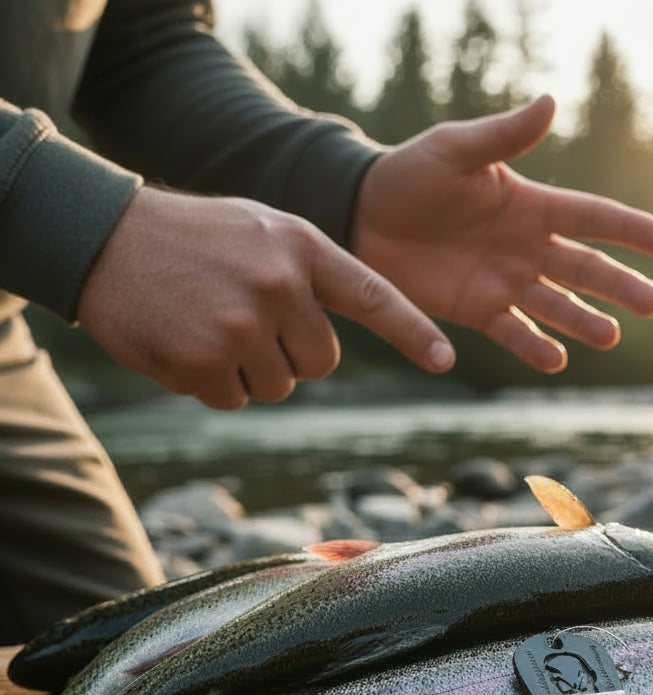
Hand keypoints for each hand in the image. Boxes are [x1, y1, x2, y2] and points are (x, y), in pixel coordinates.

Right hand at [77, 187, 454, 408]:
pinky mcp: (202, 360)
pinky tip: (185, 341)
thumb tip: (335, 341)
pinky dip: (211, 383)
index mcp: (300, 247)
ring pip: (277, 387)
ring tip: (209, 323)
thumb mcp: (261, 231)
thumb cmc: (193, 238)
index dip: (412, 331)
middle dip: (291, 356)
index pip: (372, 295)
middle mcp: (279, 284)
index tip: (444, 361)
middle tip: (248, 322)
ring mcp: (240, 323)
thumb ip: (307, 273)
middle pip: (320, 363)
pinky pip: (232, 400)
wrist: (103, 236)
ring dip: (248, 370)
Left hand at [351, 94, 652, 372]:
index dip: (631, 230)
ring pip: (557, 306)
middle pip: (585, 269)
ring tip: (610, 336)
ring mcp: (506, 282)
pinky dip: (534, 348)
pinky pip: (514, 333)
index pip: (592, 218)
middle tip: (652, 304)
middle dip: (619, 285)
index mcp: (530, 205)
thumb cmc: (410, 175)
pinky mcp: (479, 311)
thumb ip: (504, 135)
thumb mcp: (455, 149)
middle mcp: (527, 247)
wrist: (363, 217)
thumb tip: (552, 102)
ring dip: (584, 321)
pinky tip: (557, 361)